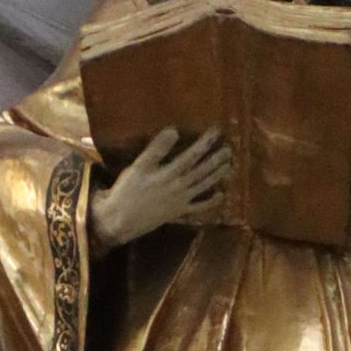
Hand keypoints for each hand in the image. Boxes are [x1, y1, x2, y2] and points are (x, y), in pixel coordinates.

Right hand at [90, 127, 232, 252]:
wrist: (121, 220)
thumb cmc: (127, 191)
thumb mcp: (138, 167)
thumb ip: (157, 149)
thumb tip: (174, 130)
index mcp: (169, 173)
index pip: (191, 155)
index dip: (205, 143)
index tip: (216, 132)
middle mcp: (179, 186)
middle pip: (201, 170)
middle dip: (216, 159)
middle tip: (230, 149)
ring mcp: (181, 200)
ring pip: (203, 186)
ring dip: (216, 175)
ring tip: (229, 165)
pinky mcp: (178, 212)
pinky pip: (198, 207)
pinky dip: (210, 202)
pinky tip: (221, 196)